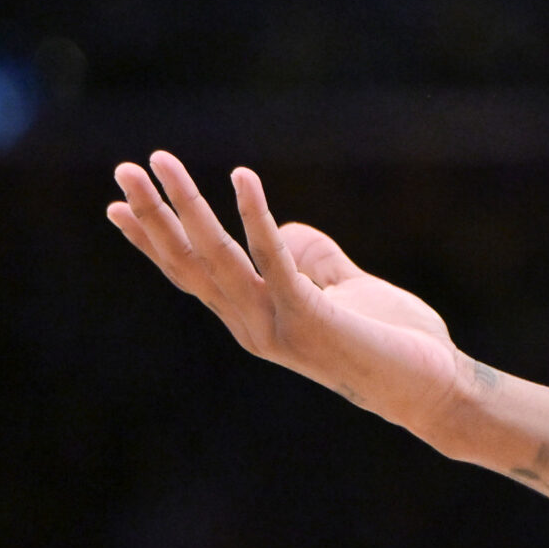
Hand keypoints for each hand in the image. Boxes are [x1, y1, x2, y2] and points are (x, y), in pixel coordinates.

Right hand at [108, 151, 469, 438]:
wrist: (434, 386)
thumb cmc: (394, 338)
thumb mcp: (342, 288)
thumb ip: (310, 258)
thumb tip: (280, 229)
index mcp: (254, 319)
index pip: (191, 276)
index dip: (152, 241)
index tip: (115, 205)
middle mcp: (252, 325)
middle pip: (189, 263)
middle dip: (153, 214)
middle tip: (123, 169)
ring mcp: (275, 325)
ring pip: (217, 257)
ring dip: (187, 205)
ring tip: (160, 161)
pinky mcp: (309, 319)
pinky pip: (274, 259)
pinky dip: (256, 216)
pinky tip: (241, 178)